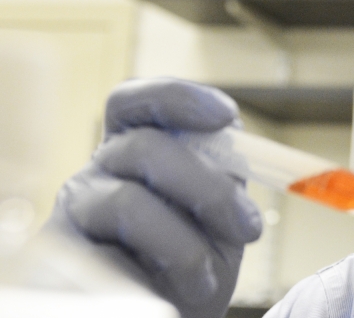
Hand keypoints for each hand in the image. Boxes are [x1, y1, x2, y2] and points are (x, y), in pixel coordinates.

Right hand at [47, 78, 262, 317]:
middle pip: (145, 148)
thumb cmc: (197, 261)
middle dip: (209, 188)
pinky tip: (178, 289)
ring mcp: (79, 207)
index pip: (139, 101)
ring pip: (128, 202)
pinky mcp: (63, 253)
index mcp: (140, 144)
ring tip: (208, 276)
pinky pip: (105, 256)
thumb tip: (240, 145)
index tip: (226, 117)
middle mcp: (103, 167)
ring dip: (184, 243)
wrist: (171, 312)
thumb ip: (226, 176)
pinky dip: (155, 274)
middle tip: (247, 228)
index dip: (180, 99)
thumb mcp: (222, 215)